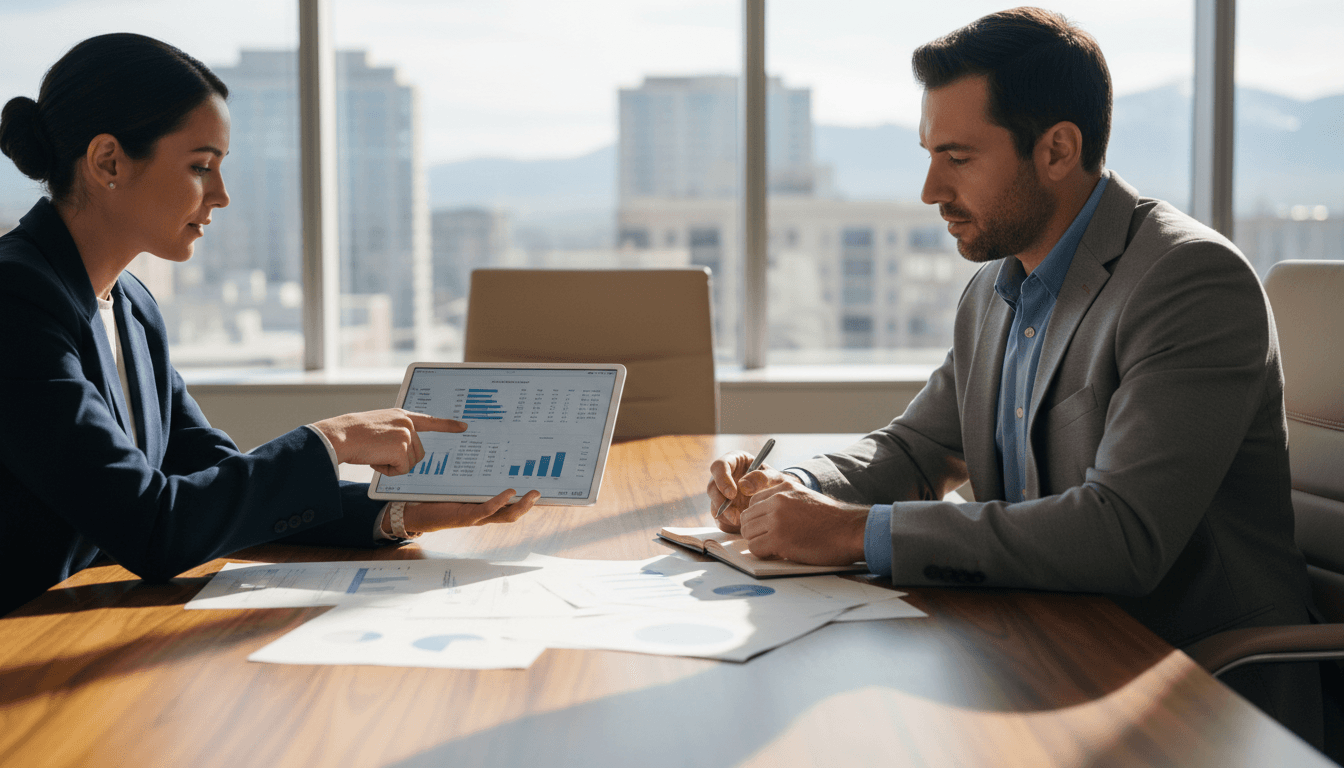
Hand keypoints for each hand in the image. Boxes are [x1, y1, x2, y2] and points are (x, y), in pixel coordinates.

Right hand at [312, 408, 465, 475]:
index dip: (447, 425)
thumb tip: (406, 452)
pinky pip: (402, 470)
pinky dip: (387, 470)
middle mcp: (407, 423)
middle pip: (418, 453)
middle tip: (378, 452)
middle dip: (400, 459)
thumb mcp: (380, 426)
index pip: (430, 420)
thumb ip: (396, 432)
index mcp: (402, 416)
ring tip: (375, 453)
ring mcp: (406, 434)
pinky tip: (374, 459)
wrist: (341, 435)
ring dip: (393, 465)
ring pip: (411, 463)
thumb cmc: (354, 434)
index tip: (464, 427)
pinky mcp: (402, 447)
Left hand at [388, 489, 541, 533]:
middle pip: (512, 513)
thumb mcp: (457, 484)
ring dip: (521, 507)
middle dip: (528, 505)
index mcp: (482, 507)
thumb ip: (469, 474)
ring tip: (532, 495)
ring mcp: (476, 517)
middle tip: (539, 492)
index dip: (524, 499)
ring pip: (505, 516)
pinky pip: (487, 510)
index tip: (537, 486)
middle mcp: (482, 514)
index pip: (508, 505)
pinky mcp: (466, 516)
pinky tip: (510, 492)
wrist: (415, 511)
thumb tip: (482, 451)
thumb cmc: (435, 498)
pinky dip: (499, 502)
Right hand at [706, 450, 800, 532]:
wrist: (779, 498)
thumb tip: (743, 487)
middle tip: (735, 515)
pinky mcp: (724, 510)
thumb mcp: (773, 476)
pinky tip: (740, 525)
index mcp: (733, 461)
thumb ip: (761, 477)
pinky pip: (720, 519)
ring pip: (714, 505)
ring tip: (741, 522)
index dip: (722, 480)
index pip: (718, 467)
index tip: (733, 494)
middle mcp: (723, 478)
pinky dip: (728, 524)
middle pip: (712, 488)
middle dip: (721, 503)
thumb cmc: (775, 482)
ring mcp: (722, 494)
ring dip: (725, 515)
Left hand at [739, 482, 867, 565]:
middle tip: (768, 540)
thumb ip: (784, 501)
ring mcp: (776, 519)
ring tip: (774, 547)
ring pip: (747, 533)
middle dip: (754, 531)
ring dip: (758, 542)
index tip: (768, 527)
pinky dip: (763, 554)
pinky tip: (777, 553)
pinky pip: (754, 548)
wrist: (850, 530)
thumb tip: (764, 515)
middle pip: (746, 518)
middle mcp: (777, 500)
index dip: (758, 518)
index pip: (753, 502)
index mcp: (783, 488)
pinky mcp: (778, 538)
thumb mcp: (805, 498)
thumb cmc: (832, 520)